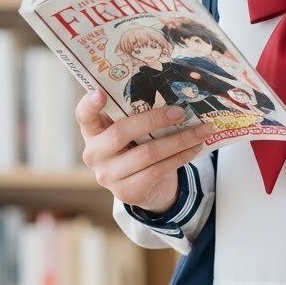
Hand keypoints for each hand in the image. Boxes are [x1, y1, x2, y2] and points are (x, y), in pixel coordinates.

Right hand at [75, 85, 211, 212]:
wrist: (143, 187)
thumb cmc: (135, 147)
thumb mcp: (130, 130)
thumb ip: (134, 115)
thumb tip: (169, 92)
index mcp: (91, 131)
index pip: (84, 116)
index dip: (90, 105)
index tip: (100, 93)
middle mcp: (94, 154)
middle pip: (121, 132)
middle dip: (154, 119)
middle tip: (180, 111)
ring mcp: (109, 176)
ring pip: (148, 153)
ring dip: (179, 140)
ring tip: (202, 130)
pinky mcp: (128, 192)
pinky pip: (159, 170)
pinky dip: (181, 157)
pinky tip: (196, 148)